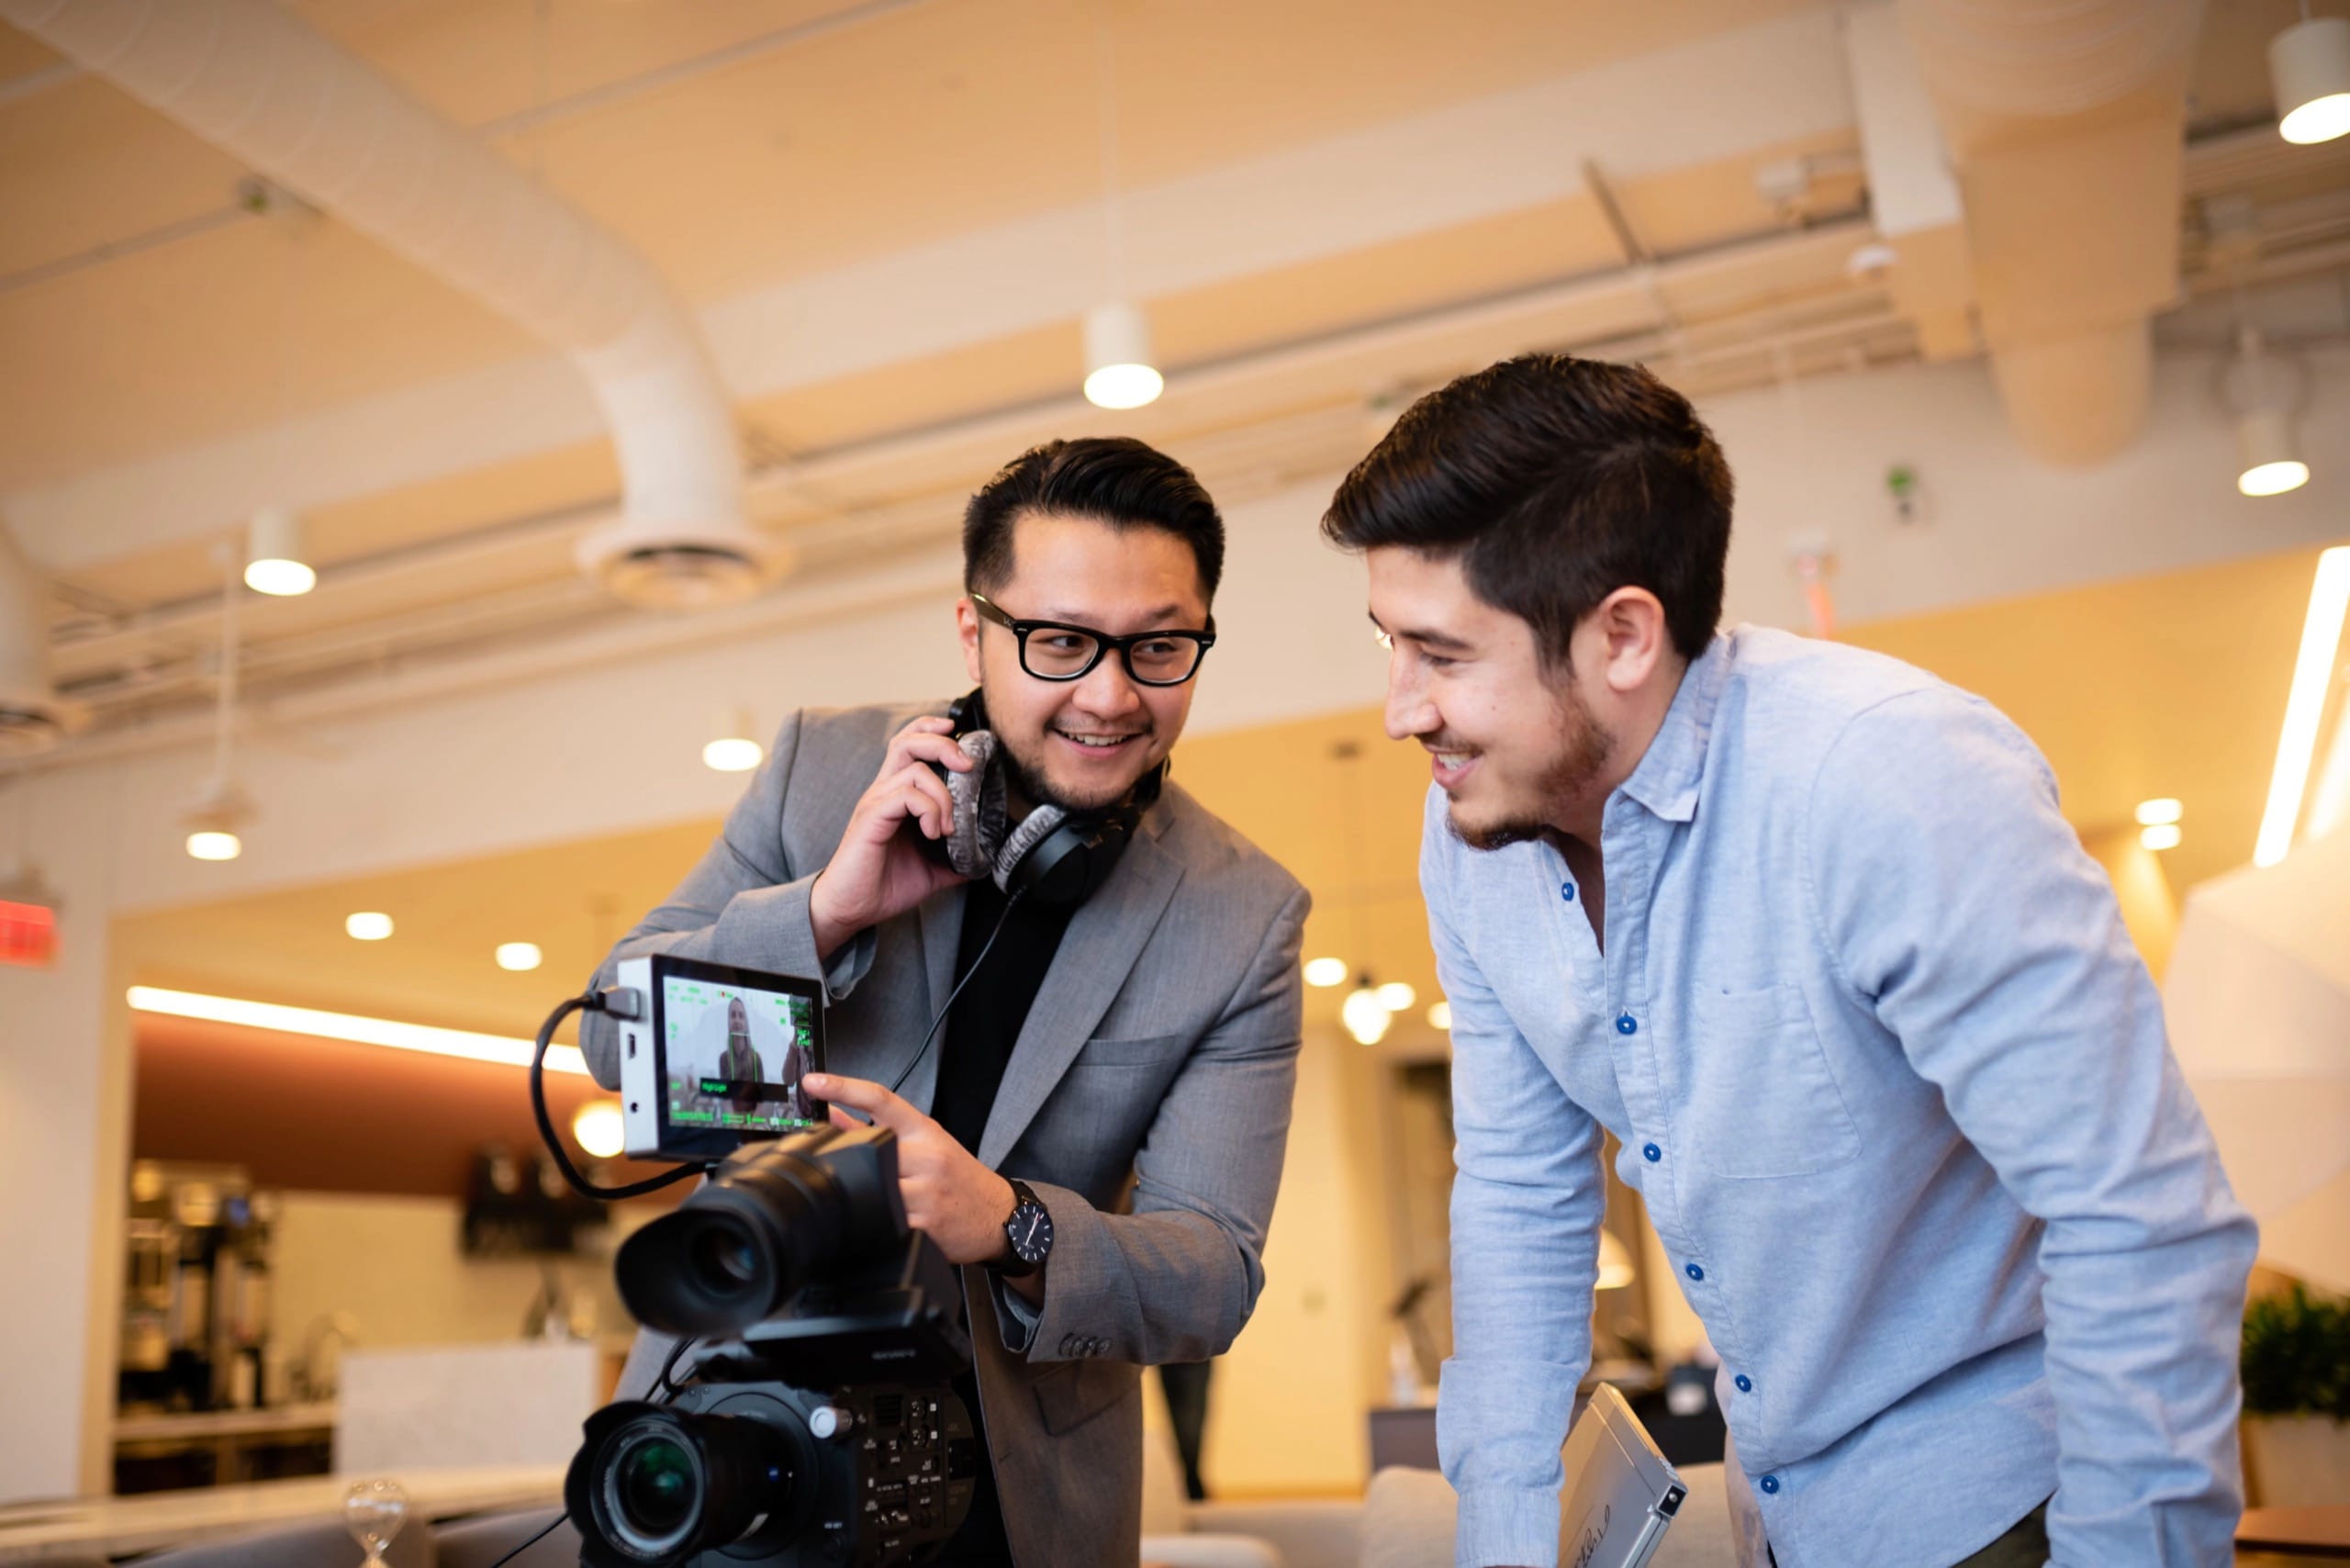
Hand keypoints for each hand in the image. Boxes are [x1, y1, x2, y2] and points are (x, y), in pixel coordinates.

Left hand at [806, 1073, 1014, 1266]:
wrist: (998, 1214)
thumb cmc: (960, 1177)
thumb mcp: (926, 1143)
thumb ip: (875, 1127)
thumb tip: (832, 1112)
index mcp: (924, 1131)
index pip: (880, 1099)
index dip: (842, 1087)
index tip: (813, 1083)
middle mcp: (927, 1156)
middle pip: (869, 1148)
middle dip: (848, 1160)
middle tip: (837, 1169)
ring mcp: (926, 1191)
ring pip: (873, 1187)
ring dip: (861, 1193)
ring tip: (862, 1199)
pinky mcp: (925, 1223)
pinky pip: (885, 1221)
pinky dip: (874, 1221)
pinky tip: (878, 1223)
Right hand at [807, 717, 974, 960]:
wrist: (850, 909)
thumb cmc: (883, 885)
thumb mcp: (932, 869)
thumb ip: (957, 857)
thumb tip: (985, 857)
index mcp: (895, 796)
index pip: (909, 745)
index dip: (932, 731)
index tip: (960, 735)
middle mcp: (883, 792)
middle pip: (908, 742)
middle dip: (943, 744)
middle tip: (967, 765)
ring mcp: (875, 803)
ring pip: (914, 768)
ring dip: (943, 795)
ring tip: (948, 827)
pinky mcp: (871, 818)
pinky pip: (905, 795)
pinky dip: (929, 810)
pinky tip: (934, 834)